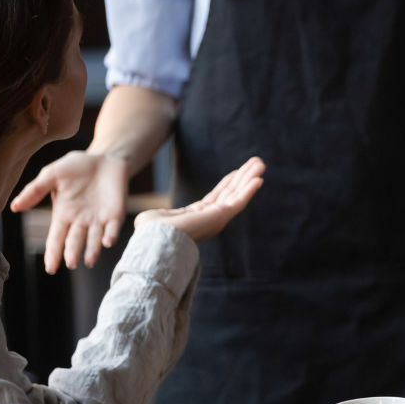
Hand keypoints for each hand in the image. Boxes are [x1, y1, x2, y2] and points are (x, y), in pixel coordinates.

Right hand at [12, 151, 128, 272]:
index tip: (51, 268)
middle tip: (71, 263)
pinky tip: (107, 242)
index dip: (53, 253)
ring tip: (89, 260)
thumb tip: (14, 207)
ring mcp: (99, 219)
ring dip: (92, 250)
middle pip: (75, 241)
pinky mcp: (115, 213)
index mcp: (63, 215)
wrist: (103, 158)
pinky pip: (113, 227)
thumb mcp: (51, 175)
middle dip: (73, 252)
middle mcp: (81, 221)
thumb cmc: (75, 167)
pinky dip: (111, 235)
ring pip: (94, 239)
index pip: (56, 238)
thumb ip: (35, 190)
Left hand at [134, 157, 264, 242]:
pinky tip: (259, 178)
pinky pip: (239, 201)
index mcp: (197, 217)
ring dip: (250, 178)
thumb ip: (160, 213)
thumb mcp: (154, 217)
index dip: (229, 182)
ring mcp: (217, 218)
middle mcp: (210, 218)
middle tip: (257, 162)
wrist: (156, 241)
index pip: (218, 196)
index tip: (238, 171)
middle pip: (232, 193)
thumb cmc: (151, 234)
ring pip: (238, 195)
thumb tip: (143, 215)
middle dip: (244, 177)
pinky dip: (249, 190)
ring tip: (261, 163)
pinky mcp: (221, 217)